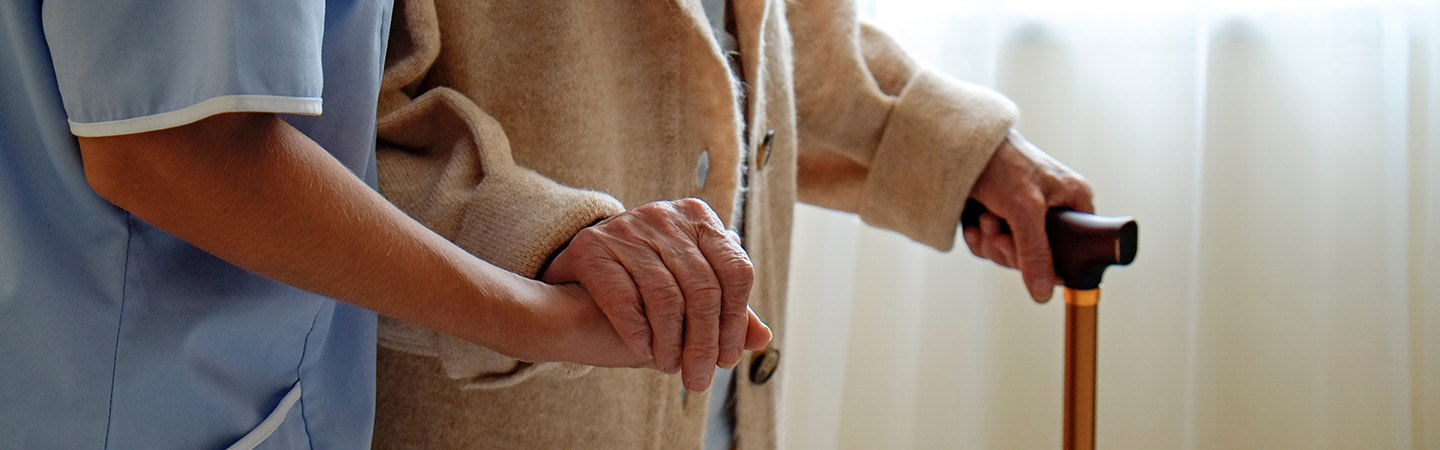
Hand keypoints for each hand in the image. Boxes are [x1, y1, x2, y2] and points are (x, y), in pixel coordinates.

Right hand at [540, 198, 771, 390]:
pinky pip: (625, 300)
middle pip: (702, 288)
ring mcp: (626, 229)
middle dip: (704, 343)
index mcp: (697, 218)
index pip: (735, 270)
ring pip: (666, 298)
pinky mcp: (591, 249)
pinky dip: (639, 334)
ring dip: (672, 344)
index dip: (735, 321)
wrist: (571, 287)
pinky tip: (645, 352)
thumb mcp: (691, 294)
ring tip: (672, 369)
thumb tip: (763, 338)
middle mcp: (663, 216)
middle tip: (699, 380)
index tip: (726, 359)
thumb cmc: (643, 292)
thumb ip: (727, 312)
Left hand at [963, 130, 1093, 301]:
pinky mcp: (999, 216)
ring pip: (1011, 255)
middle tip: (998, 234)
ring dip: (991, 244)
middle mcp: (1054, 210)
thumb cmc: (1001, 162)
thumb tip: (1043, 293)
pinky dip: (978, 240)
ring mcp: (1024, 215)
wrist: (959, 141)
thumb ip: (1035, 252)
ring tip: (983, 219)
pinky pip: (991, 246)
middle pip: (1038, 259)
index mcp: (1075, 203)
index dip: (1051, 266)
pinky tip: (972, 223)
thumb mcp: (1024, 209)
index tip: (1027, 262)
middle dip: (1010, 251)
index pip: (1076, 252)